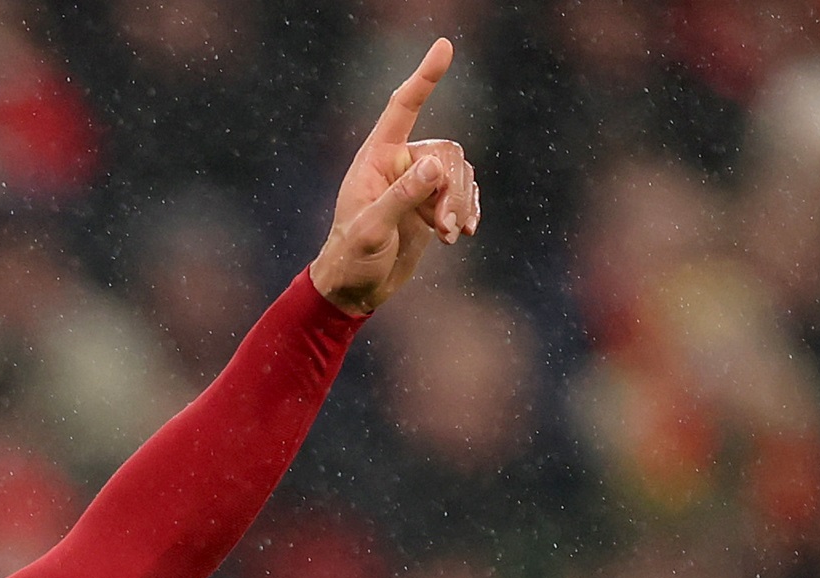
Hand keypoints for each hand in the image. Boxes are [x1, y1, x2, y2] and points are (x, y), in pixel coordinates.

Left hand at [308, 38, 482, 316]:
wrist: (355, 289)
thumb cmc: (352, 257)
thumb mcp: (373, 229)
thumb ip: (403, 196)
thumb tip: (437, 167)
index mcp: (376, 159)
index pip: (403, 108)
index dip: (424, 78)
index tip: (444, 47)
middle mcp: (399, 163)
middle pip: (446, 152)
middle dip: (452, 189)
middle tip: (443, 228)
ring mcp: (417, 183)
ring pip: (458, 173)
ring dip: (460, 204)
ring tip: (448, 236)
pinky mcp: (431, 204)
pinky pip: (463, 192)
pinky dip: (467, 210)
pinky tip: (461, 234)